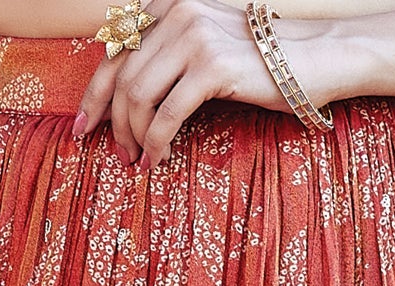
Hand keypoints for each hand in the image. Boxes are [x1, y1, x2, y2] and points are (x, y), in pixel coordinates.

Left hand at [75, 0, 298, 167]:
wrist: (311, 57)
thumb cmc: (257, 60)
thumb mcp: (203, 44)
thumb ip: (167, 53)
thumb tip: (126, 94)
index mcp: (168, 3)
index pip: (115, 50)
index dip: (93, 93)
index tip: (83, 126)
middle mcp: (177, 12)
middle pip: (121, 76)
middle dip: (111, 122)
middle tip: (114, 153)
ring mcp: (194, 38)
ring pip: (139, 97)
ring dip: (133, 137)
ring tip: (138, 160)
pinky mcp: (212, 68)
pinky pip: (167, 115)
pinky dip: (156, 144)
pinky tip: (158, 161)